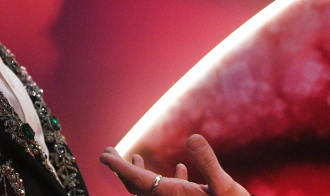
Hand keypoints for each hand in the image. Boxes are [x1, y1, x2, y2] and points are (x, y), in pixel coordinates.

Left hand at [99, 134, 249, 195]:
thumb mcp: (225, 187)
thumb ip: (208, 162)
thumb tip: (192, 138)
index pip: (137, 181)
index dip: (118, 167)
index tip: (104, 154)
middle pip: (136, 187)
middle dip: (122, 169)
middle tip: (109, 152)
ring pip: (152, 190)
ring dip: (141, 173)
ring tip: (135, 157)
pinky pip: (172, 192)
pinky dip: (169, 178)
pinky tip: (180, 168)